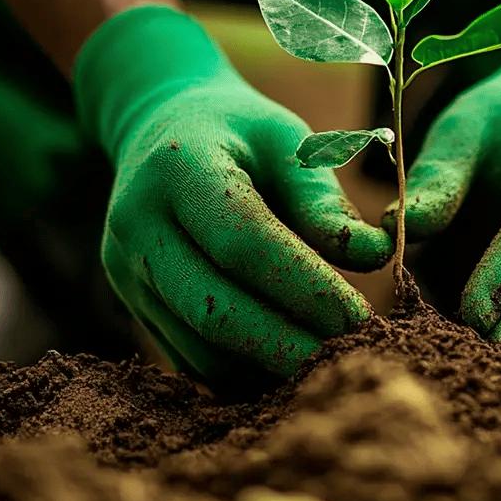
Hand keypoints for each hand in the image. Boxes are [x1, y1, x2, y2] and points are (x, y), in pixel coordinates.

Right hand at [75, 7, 392, 383]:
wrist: (161, 128)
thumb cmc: (241, 133)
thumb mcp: (287, 141)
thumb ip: (325, 201)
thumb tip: (376, 256)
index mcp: (178, 167)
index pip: (243, 242)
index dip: (305, 287)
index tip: (360, 319)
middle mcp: (136, 223)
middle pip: (212, 308)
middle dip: (286, 346)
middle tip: (350, 363)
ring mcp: (124, 271)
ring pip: (198, 347)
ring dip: (266, 369)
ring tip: (327, 369)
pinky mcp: (132, 304)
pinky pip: (189, 358)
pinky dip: (244, 372)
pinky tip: (289, 365)